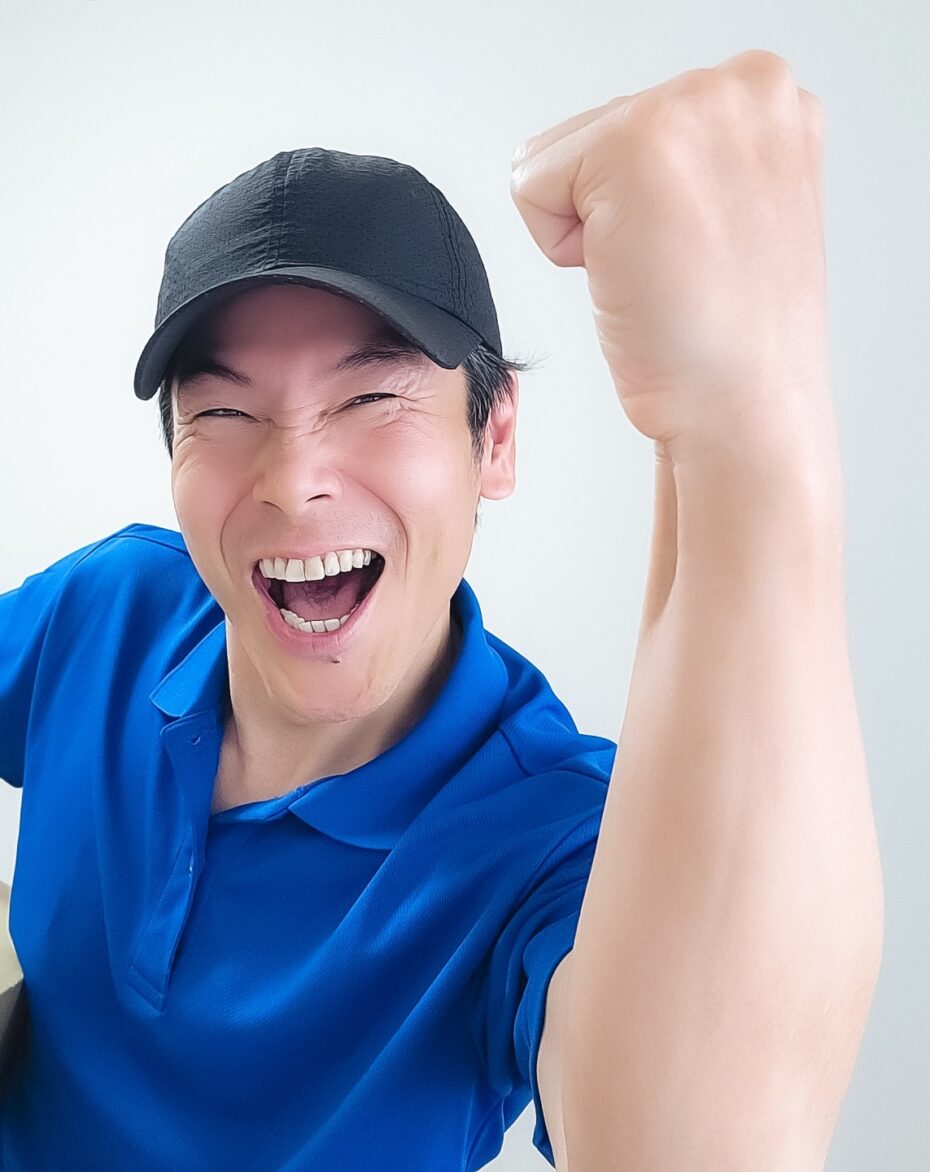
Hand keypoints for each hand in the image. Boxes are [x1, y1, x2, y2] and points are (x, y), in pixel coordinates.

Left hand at [510, 50, 833, 466]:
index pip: (638, 121)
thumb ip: (697, 157)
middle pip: (595, 131)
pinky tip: (631, 272)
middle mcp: (743, 84)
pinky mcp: (633, 144)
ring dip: (589, 226)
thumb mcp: (739, 210)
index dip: (644, 203)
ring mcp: (691, 105)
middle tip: (675, 268)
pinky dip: (560, 245)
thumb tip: (632, 161)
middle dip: (614, 209)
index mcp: (771, 98)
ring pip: (559, 157)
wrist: (741, 405)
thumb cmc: (733, 338)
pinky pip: (530, 184)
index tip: (697, 251)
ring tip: (659, 269)